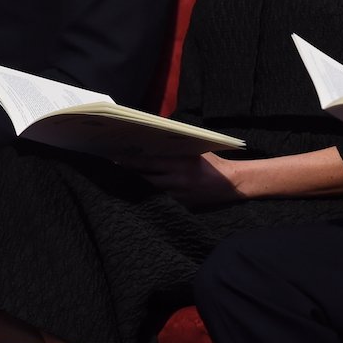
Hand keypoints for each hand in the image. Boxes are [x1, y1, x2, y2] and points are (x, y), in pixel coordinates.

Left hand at [119, 152, 244, 206]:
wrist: (231, 184)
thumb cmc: (212, 162)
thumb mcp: (195, 149)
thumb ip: (176, 146)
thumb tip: (155, 136)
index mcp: (180, 163)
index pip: (148, 162)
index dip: (129, 161)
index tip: (114, 157)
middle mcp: (177, 180)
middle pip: (144, 178)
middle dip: (128, 173)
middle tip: (112, 167)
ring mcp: (178, 195)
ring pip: (150, 190)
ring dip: (136, 185)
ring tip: (120, 180)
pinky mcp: (180, 205)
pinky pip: (160, 200)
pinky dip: (149, 195)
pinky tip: (139, 191)